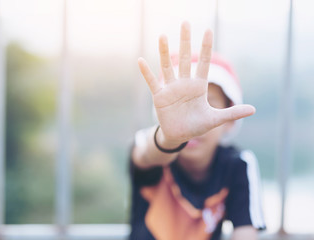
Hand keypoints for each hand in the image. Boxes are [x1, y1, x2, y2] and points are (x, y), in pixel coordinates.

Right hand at [138, 22, 254, 145]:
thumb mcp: (215, 120)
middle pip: (184, 59)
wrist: (179, 136)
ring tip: (162, 35)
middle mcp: (184, 83)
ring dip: (164, 52)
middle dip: (185, 41)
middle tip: (185, 23)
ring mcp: (170, 88)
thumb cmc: (197, 125)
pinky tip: (141, 60)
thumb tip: (254, 109)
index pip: (203, 62)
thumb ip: (232, 113)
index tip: (208, 30)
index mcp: (198, 86)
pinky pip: (152, 82)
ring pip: (167, 66)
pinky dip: (146, 72)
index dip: (205, 47)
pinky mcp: (159, 96)